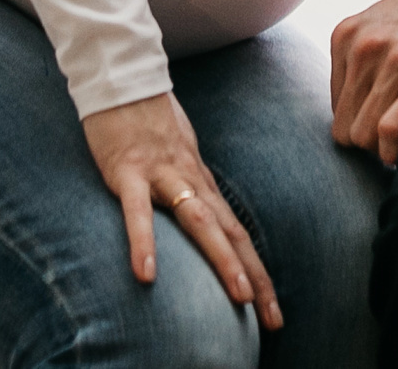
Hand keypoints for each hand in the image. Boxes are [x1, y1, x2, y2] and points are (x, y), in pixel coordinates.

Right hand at [82, 92, 282, 330]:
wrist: (123, 78)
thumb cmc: (150, 123)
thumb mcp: (178, 161)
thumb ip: (190, 192)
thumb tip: (205, 224)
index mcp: (202, 183)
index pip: (238, 233)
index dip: (258, 271)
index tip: (274, 309)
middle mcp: (192, 181)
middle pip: (230, 234)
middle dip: (253, 277)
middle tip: (274, 318)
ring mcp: (162, 175)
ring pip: (199, 222)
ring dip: (222, 260)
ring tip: (238, 298)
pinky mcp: (128, 172)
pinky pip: (137, 211)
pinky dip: (144, 242)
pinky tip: (146, 275)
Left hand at [331, 0, 397, 163]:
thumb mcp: (390, 19)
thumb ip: (366, 53)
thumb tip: (355, 101)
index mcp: (349, 33)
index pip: (336, 106)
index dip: (363, 120)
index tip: (389, 119)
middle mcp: (365, 46)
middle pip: (345, 127)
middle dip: (371, 139)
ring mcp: (395, 62)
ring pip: (363, 136)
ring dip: (386, 149)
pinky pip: (390, 134)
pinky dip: (397, 153)